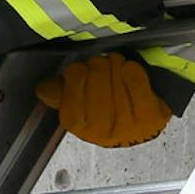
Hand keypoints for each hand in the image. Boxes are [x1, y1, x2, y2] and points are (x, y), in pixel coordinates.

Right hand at [35, 51, 174, 147]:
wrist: (141, 127)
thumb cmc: (107, 111)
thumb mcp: (79, 104)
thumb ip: (60, 92)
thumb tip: (45, 87)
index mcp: (76, 123)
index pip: (74, 77)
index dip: (80, 68)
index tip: (84, 70)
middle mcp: (100, 129)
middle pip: (97, 73)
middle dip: (100, 65)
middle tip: (104, 67)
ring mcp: (127, 124)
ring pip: (116, 73)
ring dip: (117, 65)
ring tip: (117, 69)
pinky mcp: (149, 117)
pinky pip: (137, 81)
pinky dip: (133, 70)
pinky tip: (129, 69)